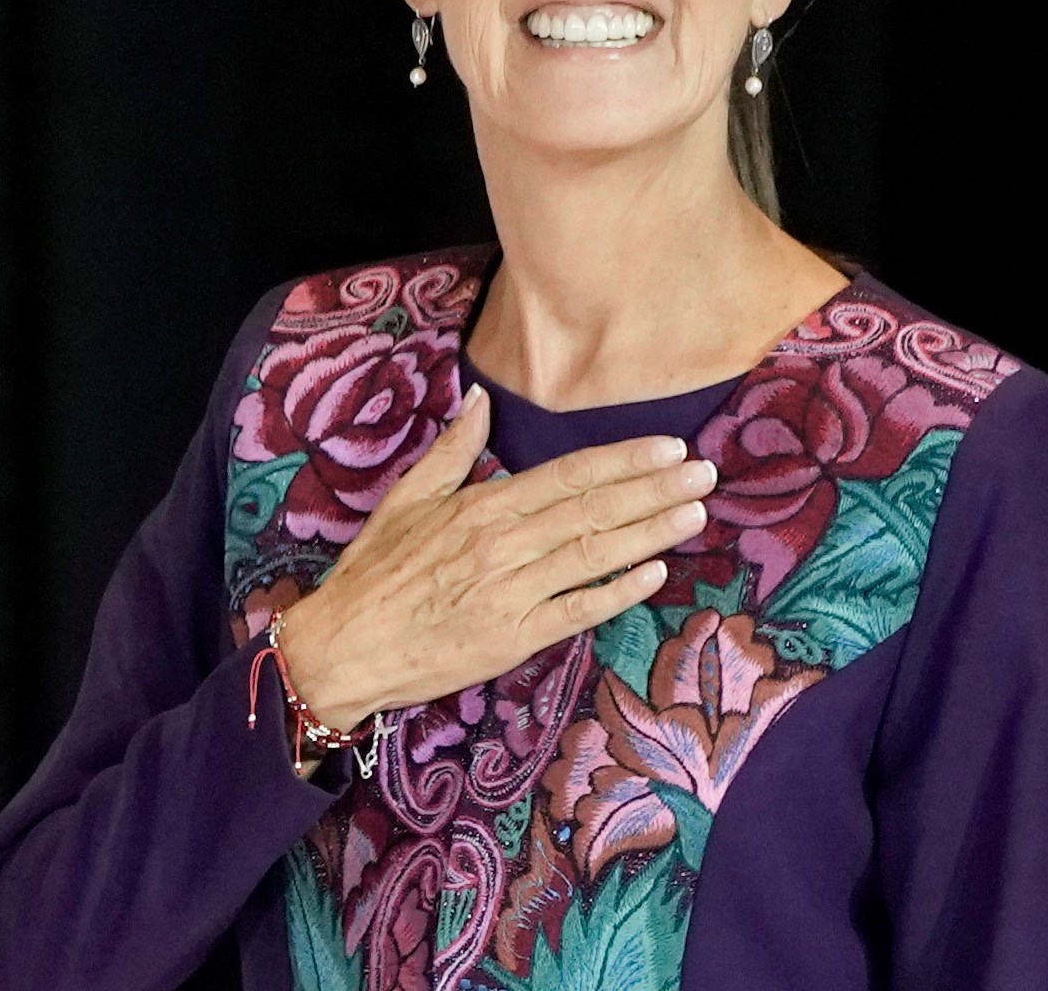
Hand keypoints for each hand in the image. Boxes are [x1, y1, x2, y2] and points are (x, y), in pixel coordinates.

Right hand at [276, 383, 713, 730]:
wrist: (342, 648)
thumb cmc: (374, 575)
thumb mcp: (406, 500)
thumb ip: (452, 450)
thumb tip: (479, 399)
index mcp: (481, 507)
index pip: (568, 475)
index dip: (624, 460)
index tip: (668, 446)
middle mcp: (503, 545)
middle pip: (593, 510)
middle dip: (655, 489)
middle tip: (705, 472)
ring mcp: (511, 593)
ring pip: (593, 554)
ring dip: (650, 532)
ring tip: (695, 513)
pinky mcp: (513, 638)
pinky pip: (576, 610)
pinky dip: (617, 591)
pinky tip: (655, 573)